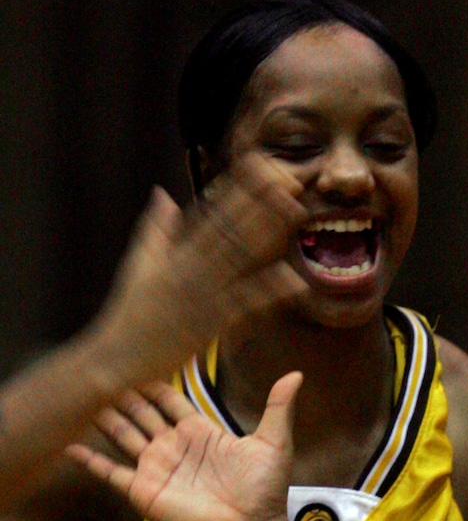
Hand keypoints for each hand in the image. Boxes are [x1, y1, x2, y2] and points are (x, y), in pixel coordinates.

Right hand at [67, 374, 301, 520]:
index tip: (138, 358)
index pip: (169, 400)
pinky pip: (110, 472)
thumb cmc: (264, 494)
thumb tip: (296, 375)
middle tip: (103, 369)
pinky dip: (89, 460)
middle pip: (141, 413)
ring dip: (104, 417)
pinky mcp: (143, 491)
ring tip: (81, 396)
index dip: (154, 382)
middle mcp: (173, 447)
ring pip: (122, 434)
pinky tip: (68, 446)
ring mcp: (156, 468)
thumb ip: (278, 408)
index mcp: (200, 433)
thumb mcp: (273, 445)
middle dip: (123, 394)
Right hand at [89, 161, 306, 390]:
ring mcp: (203, 294)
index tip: (261, 163)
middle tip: (290, 176)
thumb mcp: (139, 264)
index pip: (212, 211)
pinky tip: (293, 278)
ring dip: (270, 231)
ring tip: (296, 208)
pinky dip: (268, 292)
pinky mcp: (211, 325)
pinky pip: (244, 305)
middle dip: (261, 201)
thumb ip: (156, 229)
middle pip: (232, 227)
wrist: (117, 357)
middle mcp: (191, 267)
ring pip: (241, 256)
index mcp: (177, 252)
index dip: (239, 186)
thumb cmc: (131, 315)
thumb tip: (164, 195)